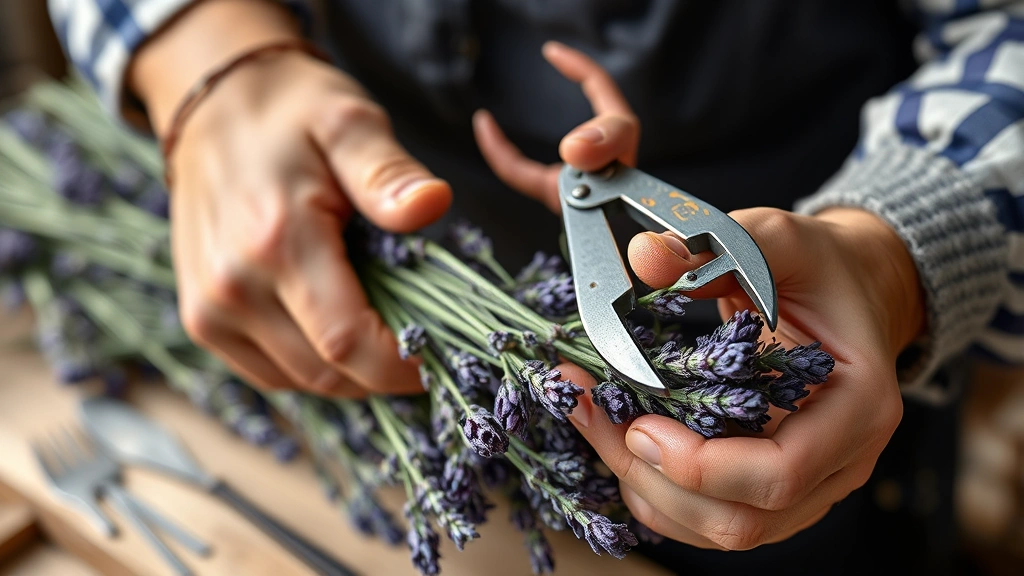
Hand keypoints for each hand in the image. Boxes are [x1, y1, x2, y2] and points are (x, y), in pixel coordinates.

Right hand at [130, 0, 451, 395]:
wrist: (212, 103)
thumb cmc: (291, 111)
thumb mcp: (349, 122)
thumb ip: (388, 172)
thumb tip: (433, 204)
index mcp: (276, 242)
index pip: (348, 343)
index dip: (401, 365)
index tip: (440, 354)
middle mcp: (232, 288)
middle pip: (329, 373)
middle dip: (383, 368)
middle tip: (422, 338)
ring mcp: (208, 310)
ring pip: (301, 381)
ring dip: (351, 370)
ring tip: (381, 324)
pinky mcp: (201, 320)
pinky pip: (270, 373)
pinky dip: (313, 365)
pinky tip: (336, 326)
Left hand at [478, 42, 925, 548]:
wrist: (845, 293)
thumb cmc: (819, 270)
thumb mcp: (776, 239)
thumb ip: (713, 245)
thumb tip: (645, 258)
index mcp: (858, 407)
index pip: (781, 473)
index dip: (702, 465)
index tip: (641, 423)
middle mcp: (839, 462)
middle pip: (740, 518)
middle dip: (653, 477)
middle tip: (595, 414)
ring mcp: (806, 487)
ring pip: (715, 528)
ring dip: (642, 485)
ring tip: (593, 418)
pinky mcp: (767, 491)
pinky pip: (703, 519)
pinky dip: (652, 490)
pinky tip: (616, 439)